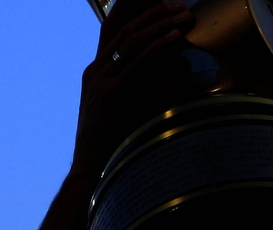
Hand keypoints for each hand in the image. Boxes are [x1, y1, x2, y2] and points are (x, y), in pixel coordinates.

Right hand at [71, 0, 194, 185]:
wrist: (90, 170)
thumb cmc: (110, 148)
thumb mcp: (120, 114)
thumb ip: (137, 91)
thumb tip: (169, 74)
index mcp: (94, 74)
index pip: (112, 29)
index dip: (132, 10)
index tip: (156, 0)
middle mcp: (95, 72)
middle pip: (124, 28)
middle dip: (153, 12)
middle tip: (178, 6)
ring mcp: (102, 82)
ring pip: (131, 40)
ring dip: (160, 25)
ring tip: (183, 17)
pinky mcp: (112, 95)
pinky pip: (138, 63)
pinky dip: (158, 47)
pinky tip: (175, 39)